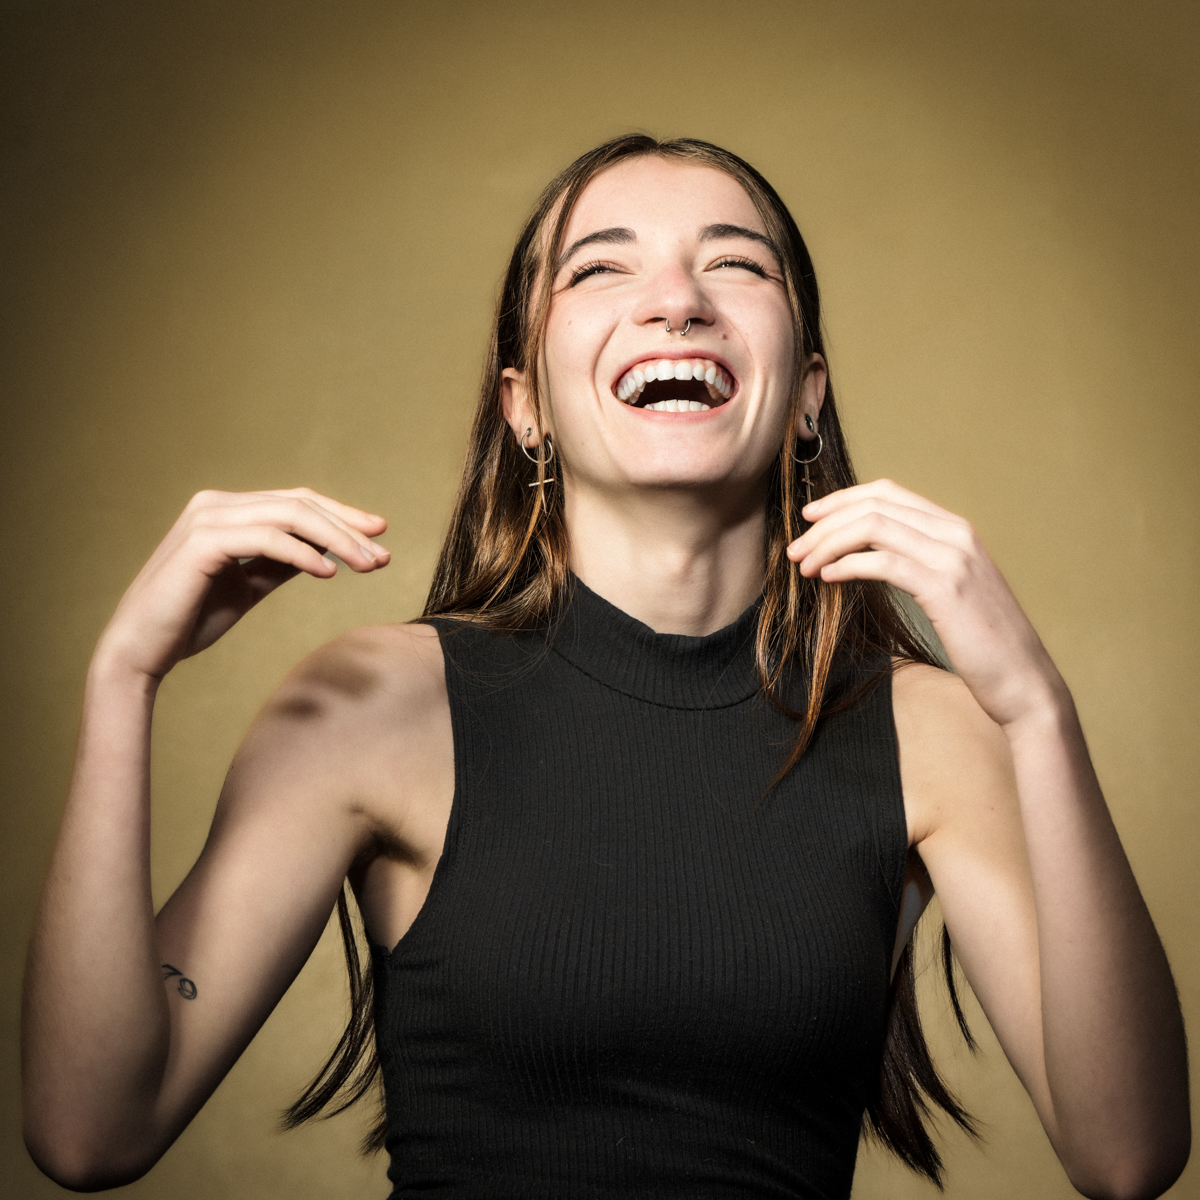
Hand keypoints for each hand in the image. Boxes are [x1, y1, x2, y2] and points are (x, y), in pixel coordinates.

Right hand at [95, 488, 388, 681]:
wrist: (143, 651)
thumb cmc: (192, 619)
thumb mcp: (249, 585)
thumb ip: (281, 562)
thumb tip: (326, 551)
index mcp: (226, 509)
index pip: (297, 503)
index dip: (342, 516)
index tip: (380, 536)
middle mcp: (215, 504)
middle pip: (300, 504)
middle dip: (348, 528)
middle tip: (383, 555)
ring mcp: (206, 519)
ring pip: (290, 516)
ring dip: (336, 540)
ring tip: (368, 565)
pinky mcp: (202, 543)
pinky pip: (266, 539)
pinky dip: (303, 553)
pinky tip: (329, 573)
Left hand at [787, 479, 1062, 728]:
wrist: (1023, 680)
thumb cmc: (983, 642)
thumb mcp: (951, 590)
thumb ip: (920, 563)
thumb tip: (871, 556)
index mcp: (955, 528)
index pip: (888, 492)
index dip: (842, 499)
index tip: (809, 518)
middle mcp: (956, 533)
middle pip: (875, 504)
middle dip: (826, 522)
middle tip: (795, 548)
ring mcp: (953, 558)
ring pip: (874, 527)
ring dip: (829, 543)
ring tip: (804, 566)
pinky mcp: (946, 589)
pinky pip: (884, 563)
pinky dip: (848, 565)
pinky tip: (828, 579)